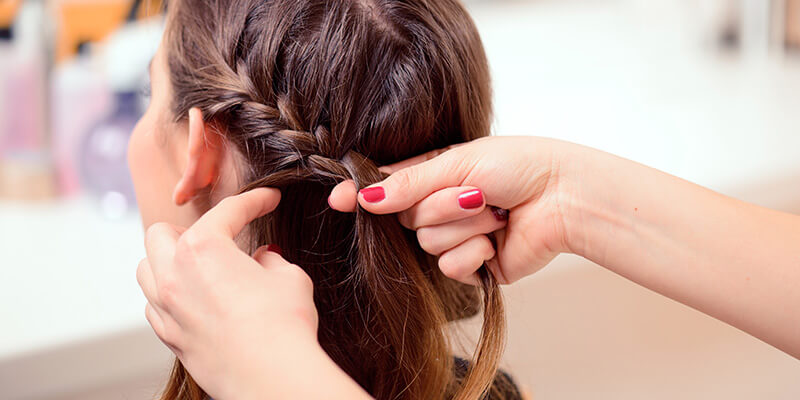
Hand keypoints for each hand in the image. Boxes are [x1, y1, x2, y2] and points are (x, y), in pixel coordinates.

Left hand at [136, 188, 321, 399]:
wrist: (271, 376)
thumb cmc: (282, 324)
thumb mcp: (290, 278)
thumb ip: (272, 261)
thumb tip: (264, 259)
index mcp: (203, 248)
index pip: (227, 211)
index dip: (254, 201)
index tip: (268, 200)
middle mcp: (174, 275)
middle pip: (160, 233)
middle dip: (189, 228)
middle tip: (219, 235)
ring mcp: (166, 309)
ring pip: (147, 269)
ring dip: (168, 261)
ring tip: (197, 265)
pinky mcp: (170, 338)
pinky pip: (154, 306)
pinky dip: (169, 295)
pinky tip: (194, 299)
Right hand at [329, 136, 578, 284]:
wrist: (563, 197)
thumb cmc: (518, 166)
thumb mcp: (457, 163)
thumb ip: (408, 184)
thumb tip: (363, 198)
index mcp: (436, 175)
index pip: (387, 187)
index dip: (360, 193)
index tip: (335, 199)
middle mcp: (442, 206)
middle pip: (406, 217)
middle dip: (440, 205)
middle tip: (475, 192)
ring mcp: (457, 236)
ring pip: (427, 243)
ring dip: (463, 225)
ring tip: (496, 212)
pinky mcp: (474, 265)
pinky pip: (449, 267)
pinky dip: (473, 251)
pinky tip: (497, 241)